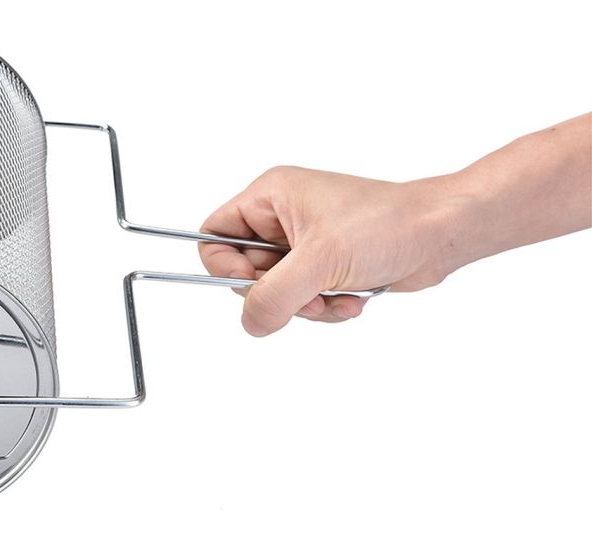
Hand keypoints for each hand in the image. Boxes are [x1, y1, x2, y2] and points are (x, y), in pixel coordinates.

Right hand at [199, 167, 460, 335]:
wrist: (439, 233)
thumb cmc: (387, 223)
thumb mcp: (320, 260)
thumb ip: (274, 296)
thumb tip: (251, 323)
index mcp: (269, 197)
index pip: (213, 235)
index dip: (225, 266)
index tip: (257, 284)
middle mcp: (281, 218)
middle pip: (246, 272)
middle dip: (279, 294)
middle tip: (309, 294)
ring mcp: (303, 244)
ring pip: (276, 293)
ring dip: (307, 305)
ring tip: (338, 297)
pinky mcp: (324, 265)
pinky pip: (303, 300)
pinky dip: (326, 307)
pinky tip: (353, 299)